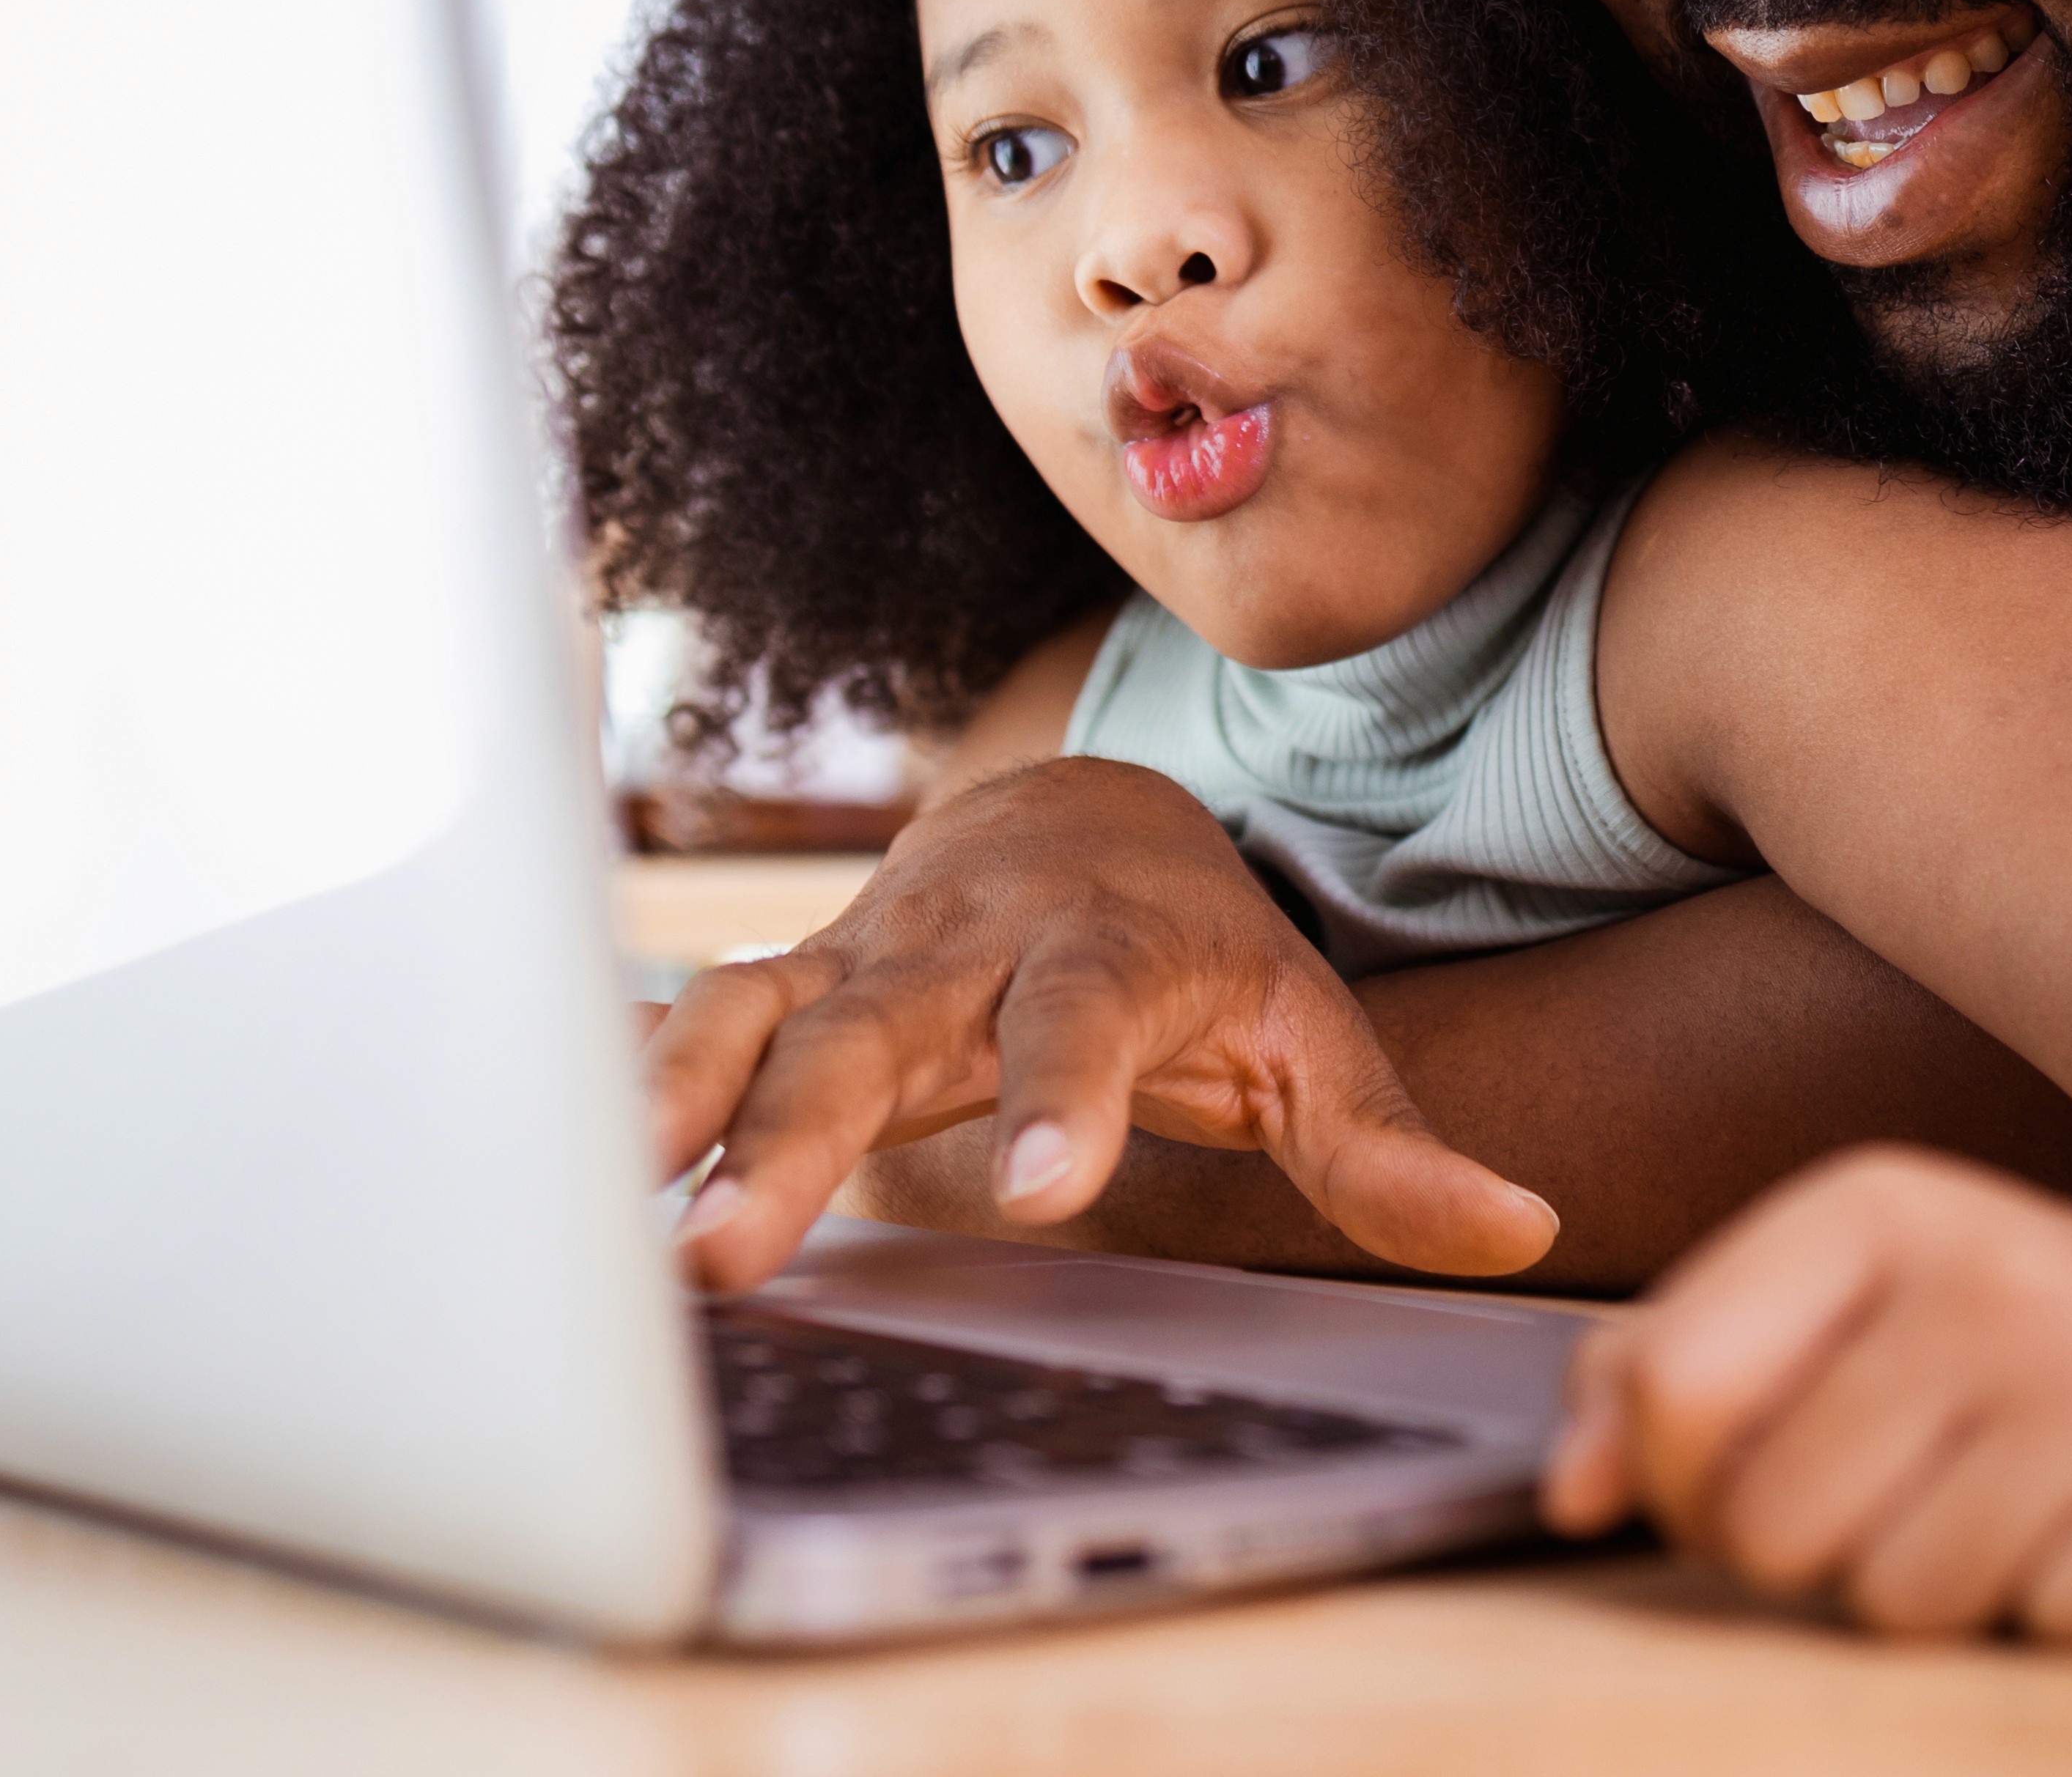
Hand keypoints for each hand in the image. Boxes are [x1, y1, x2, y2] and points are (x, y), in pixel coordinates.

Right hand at [646, 755, 1559, 1290]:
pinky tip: (550, 1155)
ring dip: (679, 1112)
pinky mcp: (786, 980)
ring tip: (622, 1213)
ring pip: (753, 1018)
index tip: (1041, 1196)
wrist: (1084, 817)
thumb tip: (1522, 1228)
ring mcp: (861, 957)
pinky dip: (622, 1075)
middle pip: (875, 1035)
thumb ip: (1394, 1149)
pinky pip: (691, 1020)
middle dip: (802, 1139)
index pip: (1080, 1025)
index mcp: (1102, 953)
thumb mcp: (1310, 1036)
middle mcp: (965, 947)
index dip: (1060, 1105)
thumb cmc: (1201, 952)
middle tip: (739, 1254)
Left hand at [1540, 1146, 2071, 1641]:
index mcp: (1877, 1207)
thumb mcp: (1828, 1294)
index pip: (1680, 1390)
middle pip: (1776, 1529)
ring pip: (1903, 1603)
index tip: (1740, 1474)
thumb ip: (1668, 1375)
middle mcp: (1994, 1278)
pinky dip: (2061, 1605)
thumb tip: (1570, 1494)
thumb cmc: (1986, 1321)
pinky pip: (2050, 1632)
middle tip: (1906, 1486)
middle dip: (1818, 1546)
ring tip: (2006, 1498)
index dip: (1679, 1479)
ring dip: (1940, 1583)